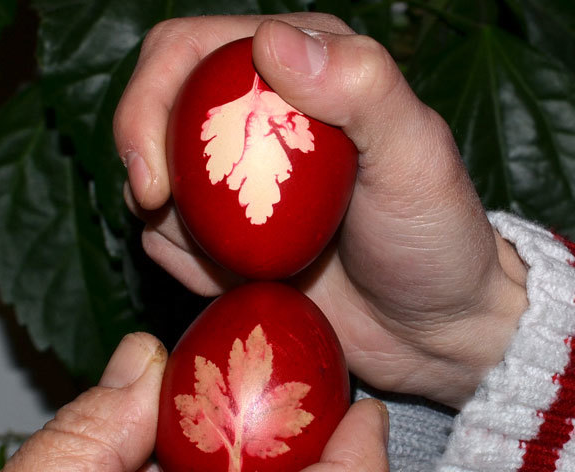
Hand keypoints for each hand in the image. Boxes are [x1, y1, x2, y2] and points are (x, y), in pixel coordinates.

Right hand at [114, 14, 528, 409]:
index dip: (148, 99)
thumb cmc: (433, 239)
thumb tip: (270, 40)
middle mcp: (256, 119)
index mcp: (298, 72)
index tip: (154, 177)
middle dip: (142, 157)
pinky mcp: (226, 237)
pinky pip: (168, 243)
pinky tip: (246, 280)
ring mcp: (236, 183)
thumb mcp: (415, 158)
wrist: (429, 327)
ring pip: (155, 185)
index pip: (187, 53)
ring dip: (176, 225)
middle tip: (159, 207)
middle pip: (154, 112)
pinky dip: (190, 266)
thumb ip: (361, 86)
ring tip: (247, 257)